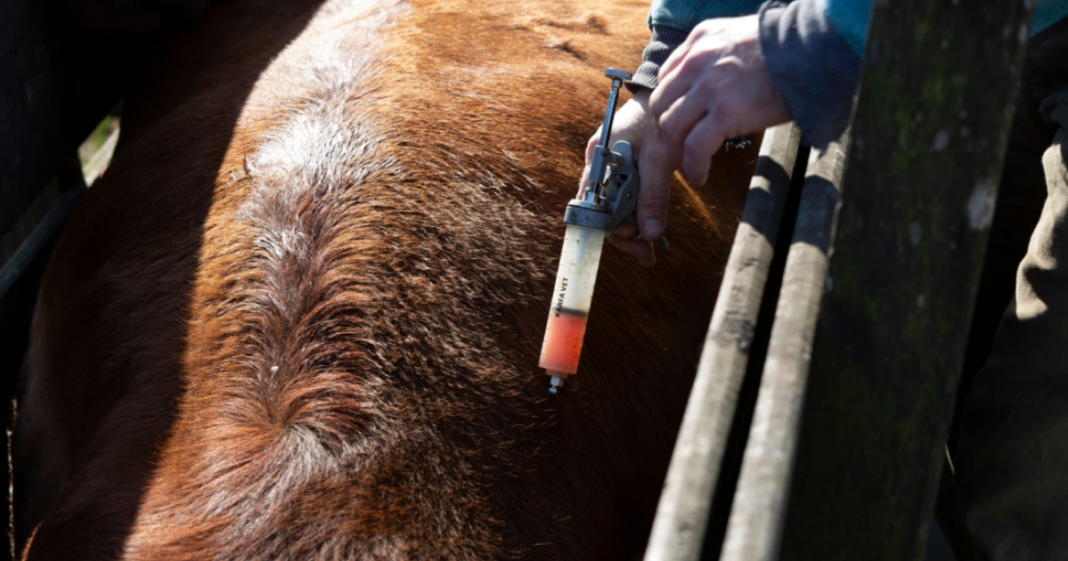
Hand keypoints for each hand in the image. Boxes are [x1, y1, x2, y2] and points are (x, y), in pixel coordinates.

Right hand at [579, 90, 673, 266]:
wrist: (666, 92)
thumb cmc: (660, 118)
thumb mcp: (660, 157)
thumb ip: (653, 195)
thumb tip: (649, 235)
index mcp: (598, 158)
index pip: (591, 204)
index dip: (608, 227)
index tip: (632, 239)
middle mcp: (598, 165)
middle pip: (601, 211)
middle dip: (623, 234)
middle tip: (645, 254)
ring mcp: (609, 168)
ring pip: (613, 208)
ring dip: (631, 229)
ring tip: (649, 250)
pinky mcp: (623, 170)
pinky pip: (623, 199)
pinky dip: (636, 215)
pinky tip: (649, 231)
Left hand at [651, 14, 789, 186]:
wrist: (812, 47)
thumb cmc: (787, 47)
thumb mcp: (741, 36)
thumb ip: (720, 53)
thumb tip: (716, 80)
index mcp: (700, 41)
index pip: (666, 77)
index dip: (668, 104)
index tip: (677, 121)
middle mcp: (698, 61)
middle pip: (661, 103)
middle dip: (665, 130)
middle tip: (678, 147)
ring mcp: (709, 87)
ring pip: (671, 127)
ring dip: (675, 152)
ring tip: (687, 165)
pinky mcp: (726, 112)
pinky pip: (695, 147)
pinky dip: (693, 166)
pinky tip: (700, 176)